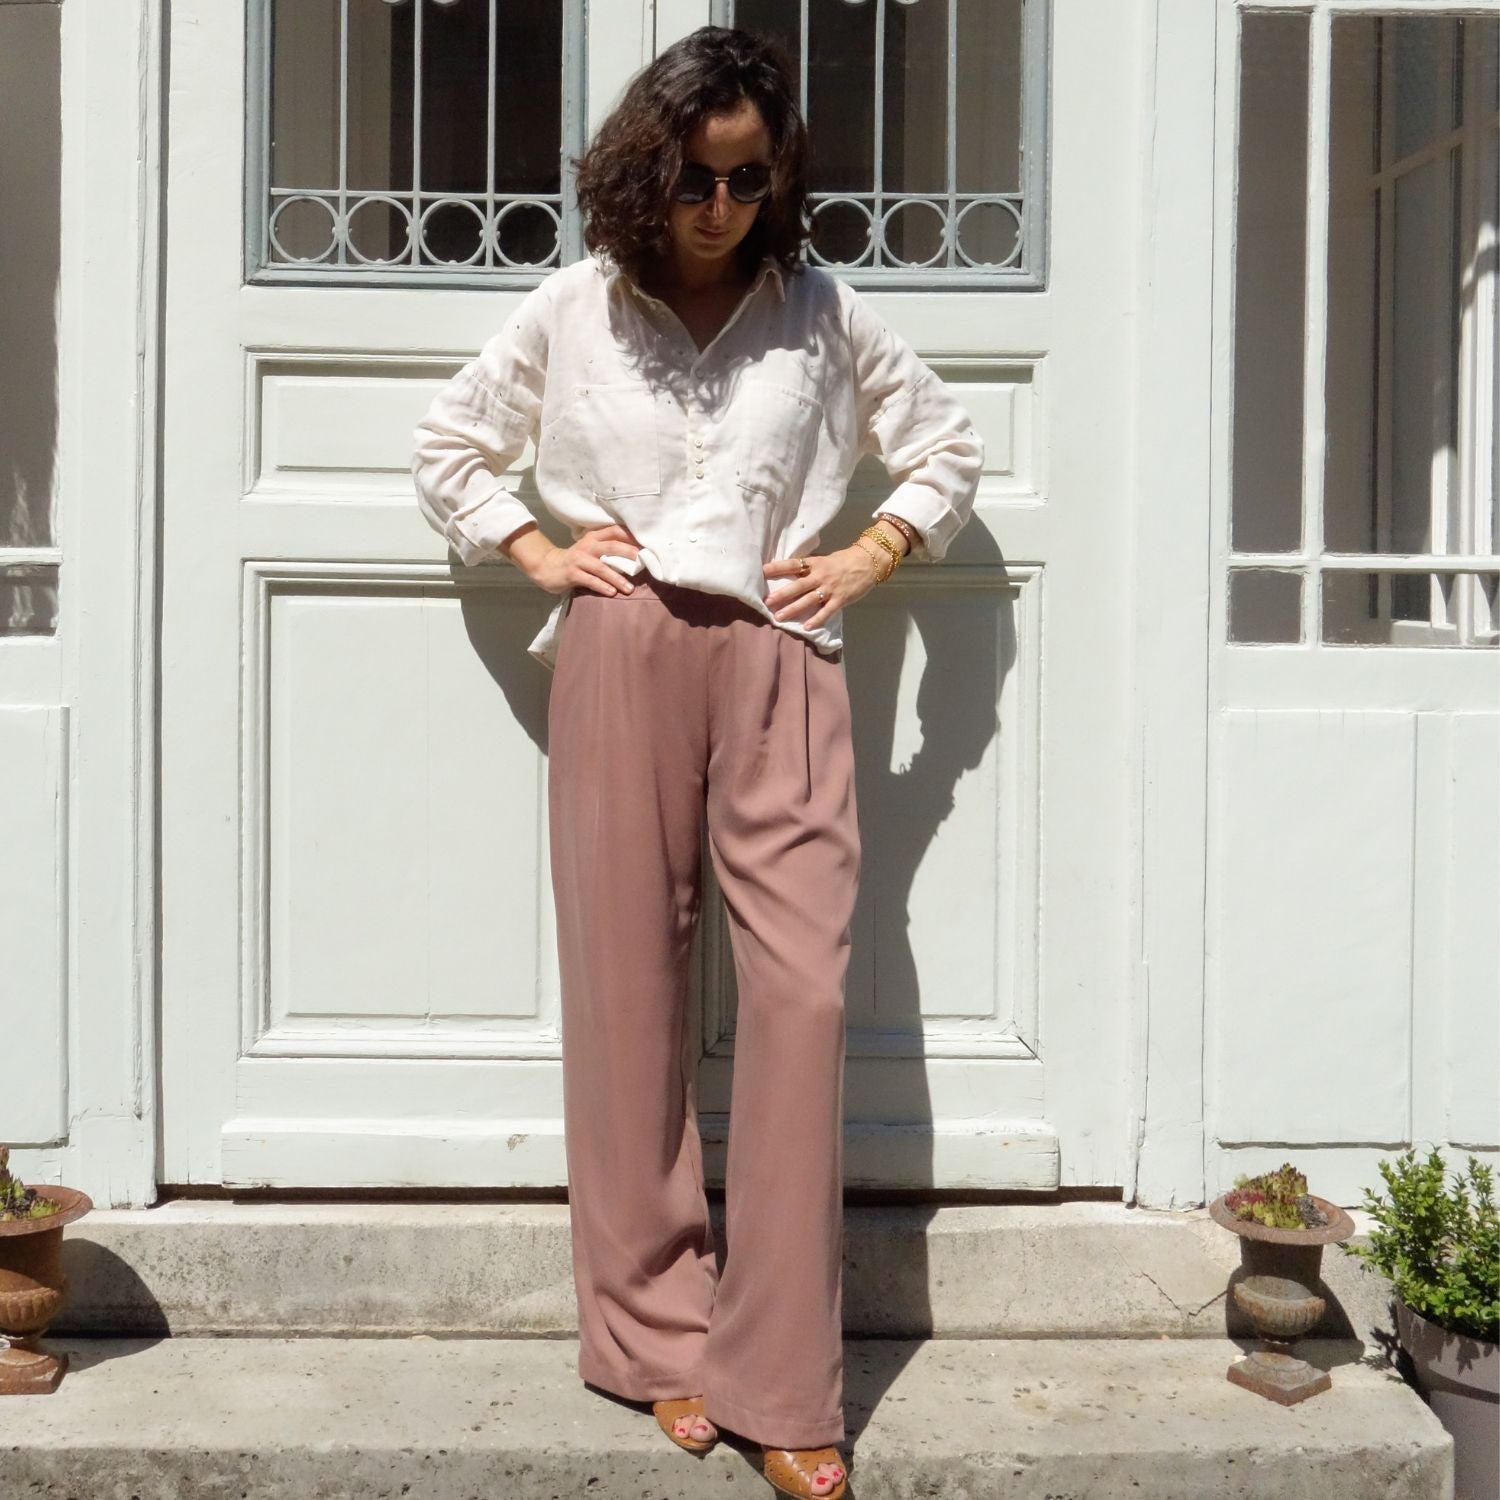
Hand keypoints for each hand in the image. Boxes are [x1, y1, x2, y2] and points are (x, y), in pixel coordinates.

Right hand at [507, 522, 641, 596]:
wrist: (547, 566)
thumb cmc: (576, 560)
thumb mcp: (591, 549)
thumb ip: (608, 550)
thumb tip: (636, 556)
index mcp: (594, 537)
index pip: (615, 531)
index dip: (631, 537)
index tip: (647, 544)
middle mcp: (587, 546)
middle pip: (611, 546)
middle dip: (628, 552)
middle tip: (642, 560)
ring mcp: (579, 560)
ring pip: (602, 567)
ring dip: (617, 578)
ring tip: (629, 588)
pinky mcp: (572, 574)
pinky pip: (590, 580)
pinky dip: (602, 586)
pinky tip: (612, 592)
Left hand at [763, 543, 884, 629]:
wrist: (869, 562)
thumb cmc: (844, 561)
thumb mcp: (825, 560)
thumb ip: (810, 568)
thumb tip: (791, 573)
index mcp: (815, 563)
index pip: (793, 564)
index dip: (778, 567)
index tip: (763, 571)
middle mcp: (820, 576)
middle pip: (798, 585)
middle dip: (782, 594)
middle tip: (767, 601)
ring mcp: (830, 588)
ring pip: (808, 600)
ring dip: (793, 609)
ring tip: (779, 617)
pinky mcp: (840, 599)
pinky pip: (826, 611)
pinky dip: (817, 619)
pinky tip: (806, 627)